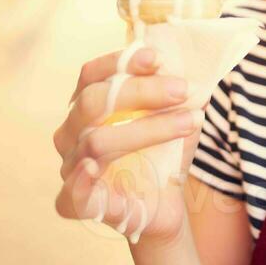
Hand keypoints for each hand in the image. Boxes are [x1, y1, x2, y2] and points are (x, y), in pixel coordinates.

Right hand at [53, 46, 206, 245]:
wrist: (166, 206)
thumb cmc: (165, 155)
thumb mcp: (176, 118)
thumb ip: (177, 95)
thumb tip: (196, 73)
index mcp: (88, 105)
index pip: (92, 75)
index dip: (121, 62)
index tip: (158, 59)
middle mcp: (72, 132)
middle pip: (93, 101)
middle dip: (141, 91)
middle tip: (183, 90)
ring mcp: (71, 166)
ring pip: (96, 141)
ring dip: (148, 129)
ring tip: (190, 123)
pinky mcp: (77, 202)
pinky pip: (70, 192)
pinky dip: (80, 179)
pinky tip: (93, 168)